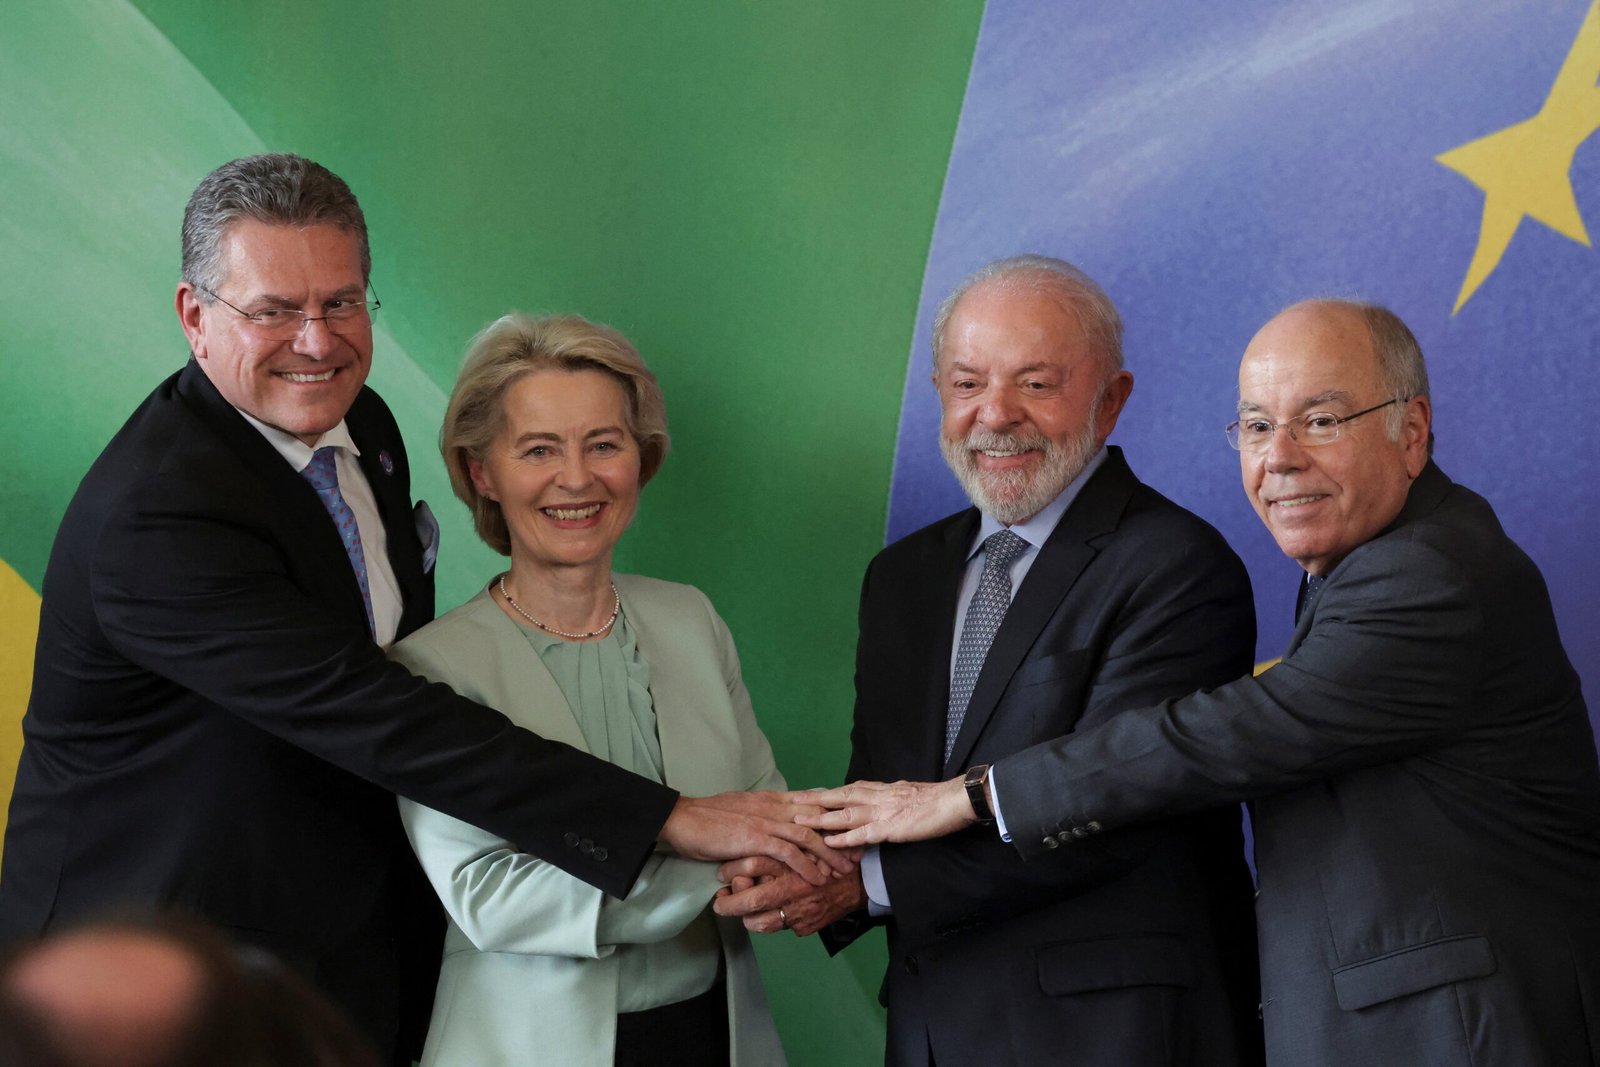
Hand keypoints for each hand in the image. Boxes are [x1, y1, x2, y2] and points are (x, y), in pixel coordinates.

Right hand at [660, 791, 851, 886]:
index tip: (850, 828)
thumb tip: (773, 821)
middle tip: (858, 852)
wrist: (682, 819)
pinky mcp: (755, 837)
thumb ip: (761, 814)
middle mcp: (773, 806)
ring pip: (807, 835)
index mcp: (770, 799)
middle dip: (839, 836)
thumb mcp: (741, 810)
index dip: (833, 815)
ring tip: (844, 870)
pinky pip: (788, 852)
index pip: (810, 802)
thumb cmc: (707, 818)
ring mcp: (765, 821)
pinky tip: (817, 878)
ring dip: (829, 854)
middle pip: (816, 818)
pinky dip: (805, 865)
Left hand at [714, 856, 865, 935]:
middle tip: (719, 903)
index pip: (752, 865)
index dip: (731, 870)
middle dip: (729, 905)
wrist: (857, 882)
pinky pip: (779, 928)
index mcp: (790, 861)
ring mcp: (800, 911)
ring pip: (760, 922)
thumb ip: (773, 850)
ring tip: (743, 911)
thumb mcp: (799, 846)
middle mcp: (793, 887)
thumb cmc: (823, 859)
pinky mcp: (805, 926)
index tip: (721, 873)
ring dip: (747, 918)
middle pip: (751, 900)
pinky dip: (772, 921)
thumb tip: (743, 862)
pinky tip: (772, 912)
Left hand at [792, 777, 974, 846]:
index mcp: (880, 789)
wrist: (955, 800)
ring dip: (820, 818)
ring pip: (844, 813)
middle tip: (790, 802)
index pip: (846, 789)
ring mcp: (882, 812)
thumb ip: (888, 798)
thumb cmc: (935, 799)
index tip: (804, 795)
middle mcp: (877, 796)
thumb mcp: (905, 794)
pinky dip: (844, 837)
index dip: (824, 793)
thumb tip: (876, 800)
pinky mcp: (892, 828)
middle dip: (813, 800)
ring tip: (798, 822)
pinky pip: (863, 833)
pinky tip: (829, 842)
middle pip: (838, 796)